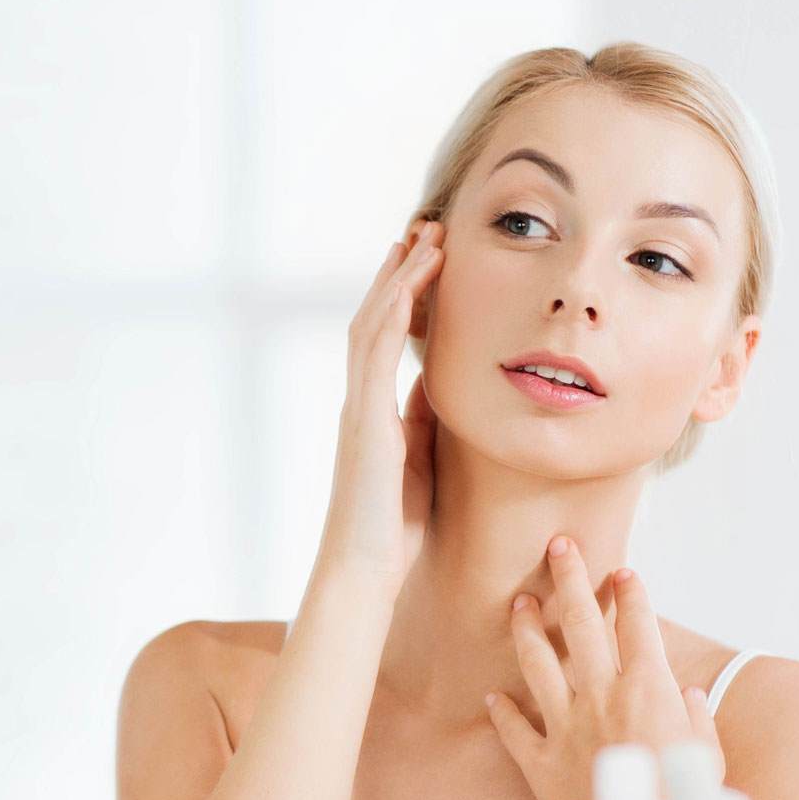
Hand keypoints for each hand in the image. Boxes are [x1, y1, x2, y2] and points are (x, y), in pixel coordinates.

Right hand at [314, 220, 445, 586]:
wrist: (363, 569)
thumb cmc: (393, 529)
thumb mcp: (420, 461)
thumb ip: (424, 423)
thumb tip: (440, 390)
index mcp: (373, 412)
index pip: (385, 340)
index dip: (404, 298)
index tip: (426, 262)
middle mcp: (360, 401)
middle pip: (374, 319)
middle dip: (400, 273)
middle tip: (424, 230)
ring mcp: (358, 407)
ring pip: (371, 324)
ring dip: (398, 278)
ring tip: (423, 239)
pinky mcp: (364, 419)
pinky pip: (375, 352)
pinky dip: (393, 312)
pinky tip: (412, 284)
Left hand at [484, 538, 719, 799]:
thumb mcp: (708, 757)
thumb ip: (697, 719)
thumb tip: (690, 695)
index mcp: (649, 690)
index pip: (638, 626)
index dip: (631, 595)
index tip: (623, 571)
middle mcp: (602, 697)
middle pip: (581, 625)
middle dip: (570, 580)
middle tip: (557, 546)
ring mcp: (567, 727)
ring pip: (538, 664)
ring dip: (527, 630)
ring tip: (517, 603)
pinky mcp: (541, 763)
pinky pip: (515, 730)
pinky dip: (503, 713)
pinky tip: (493, 698)